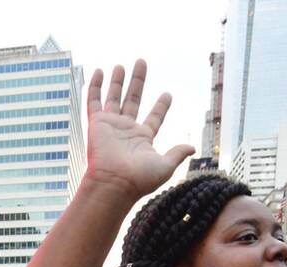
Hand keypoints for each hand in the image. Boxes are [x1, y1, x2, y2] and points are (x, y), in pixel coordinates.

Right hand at [83, 60, 192, 200]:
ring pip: (114, 97)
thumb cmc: (139, 179)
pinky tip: (100, 71)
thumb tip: (193, 148)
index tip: (167, 94)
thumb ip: (177, 153)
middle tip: (141, 62)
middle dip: (138, 81)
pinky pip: (94, 102)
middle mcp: (126, 130)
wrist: (114, 184)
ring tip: (122, 65)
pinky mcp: (96, 124)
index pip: (154, 118)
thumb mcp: (165, 166)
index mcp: (143, 139)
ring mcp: (111, 126)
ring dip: (117, 81)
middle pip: (133, 100)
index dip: (161, 106)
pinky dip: (95, 87)